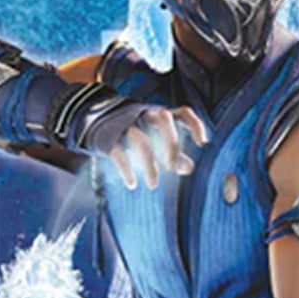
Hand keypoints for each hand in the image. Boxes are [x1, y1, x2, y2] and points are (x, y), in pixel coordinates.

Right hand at [86, 103, 208, 190]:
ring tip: (153, 185)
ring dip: (149, 165)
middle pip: (163, 119)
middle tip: (173, 167)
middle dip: (171, 143)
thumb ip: (173, 151)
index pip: (182, 113)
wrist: (95, 117)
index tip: (203, 143)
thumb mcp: (154, 136)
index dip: (195, 125)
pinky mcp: (110, 137)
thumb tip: (190, 168)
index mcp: (160, 115)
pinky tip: (132, 184)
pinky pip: (119, 153)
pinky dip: (126, 170)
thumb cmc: (134, 130)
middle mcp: (145, 115)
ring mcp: (127, 124)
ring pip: (141, 140)